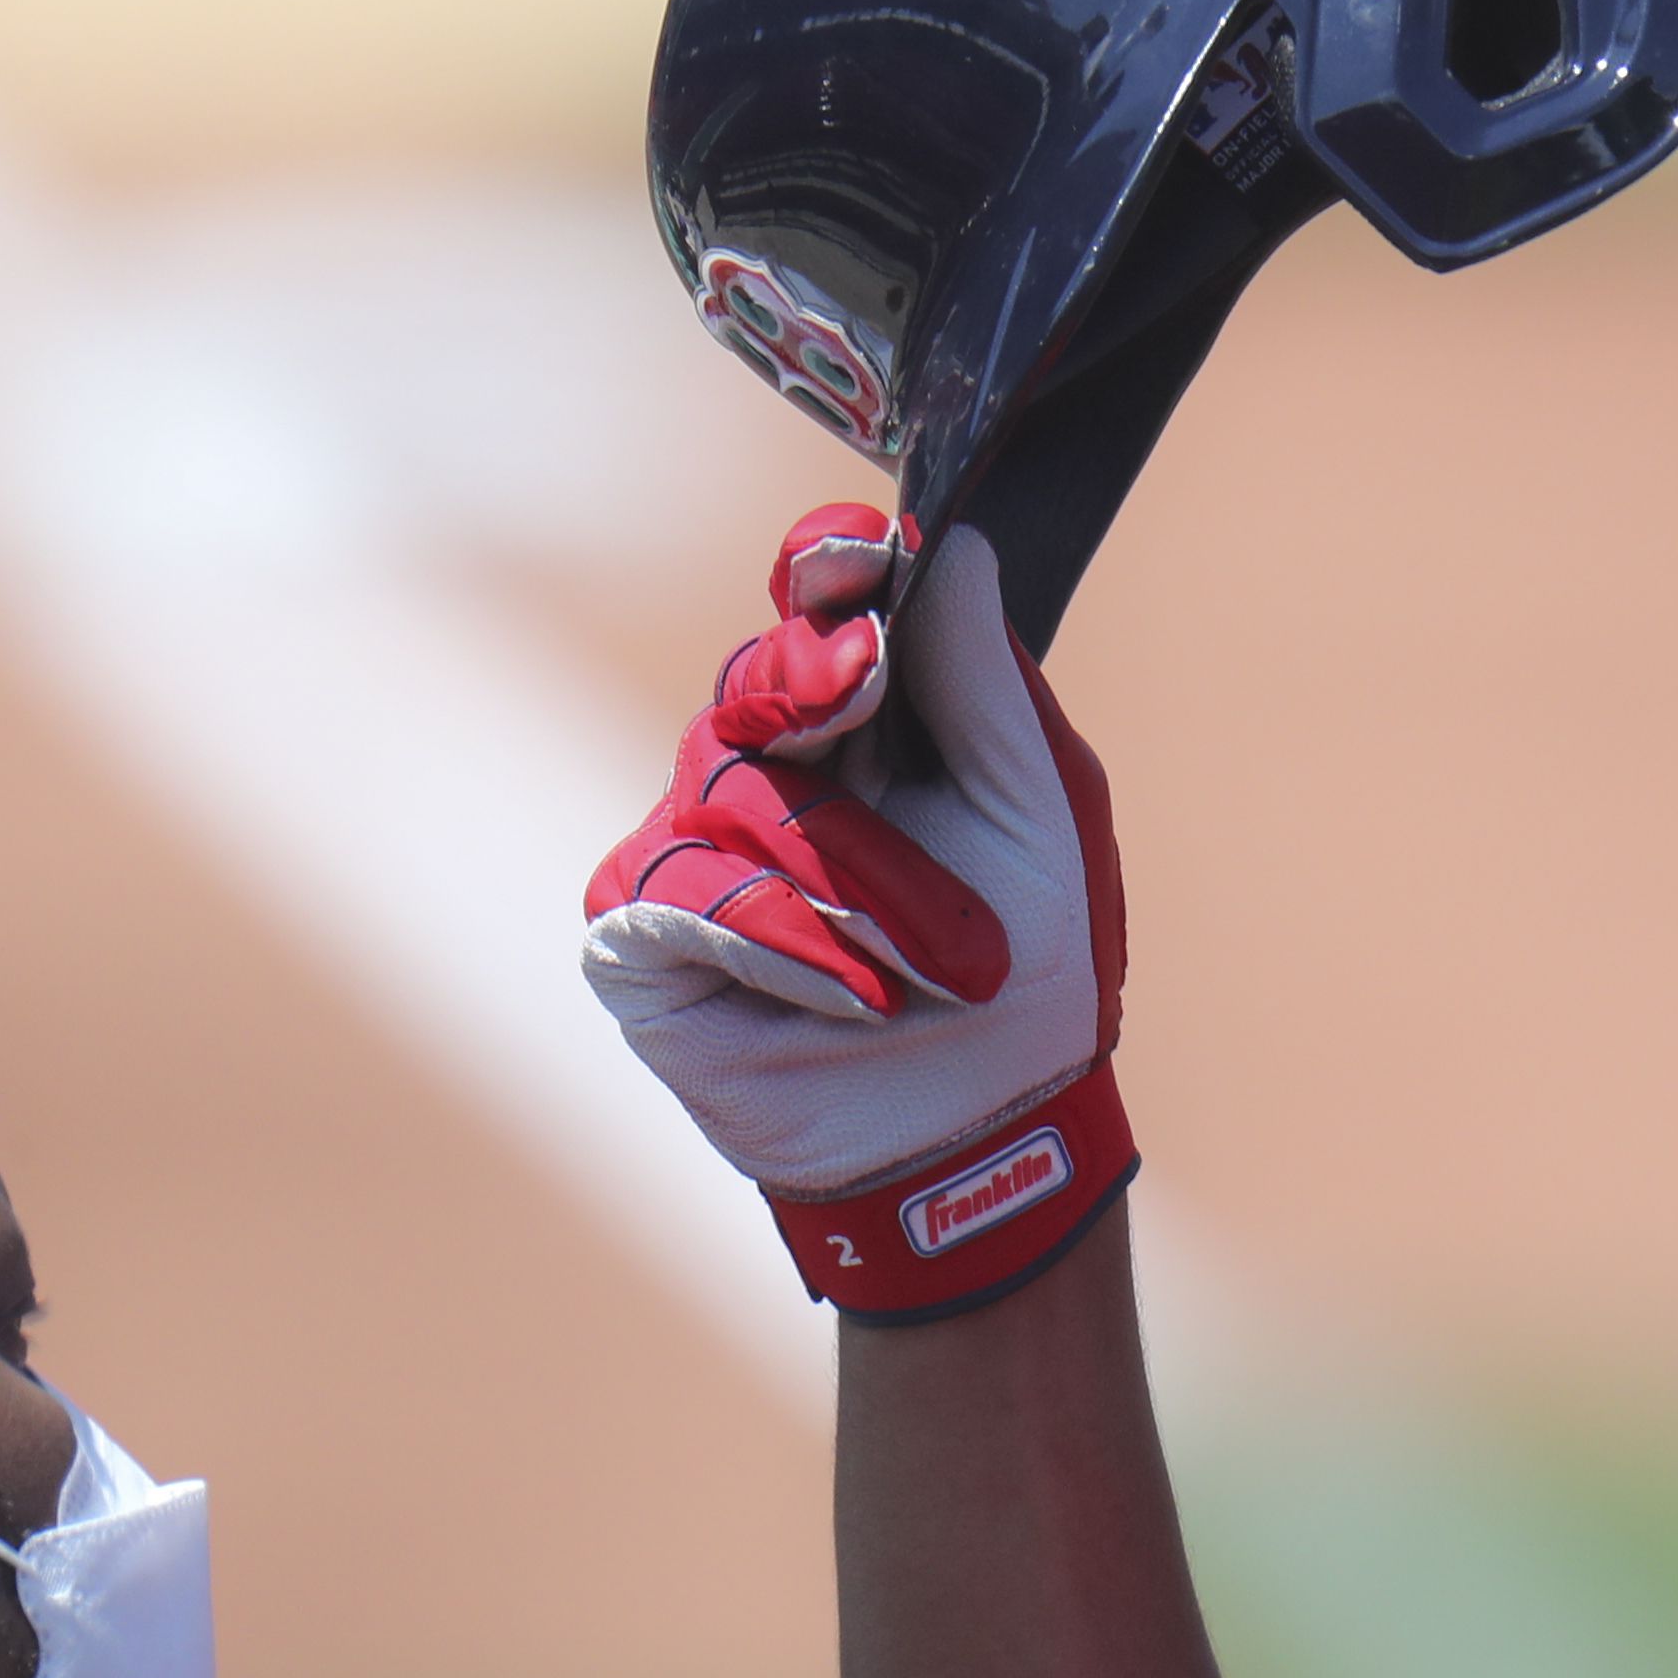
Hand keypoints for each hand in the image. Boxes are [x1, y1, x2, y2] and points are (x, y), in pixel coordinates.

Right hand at [583, 507, 1134, 1315]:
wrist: (987, 1133)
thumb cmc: (1027, 973)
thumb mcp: (1036, 816)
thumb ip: (985, 686)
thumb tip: (957, 544)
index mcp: (866, 726)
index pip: (820, 610)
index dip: (826, 570)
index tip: (858, 551)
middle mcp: (764, 770)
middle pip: (759, 679)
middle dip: (817, 680)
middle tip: (862, 680)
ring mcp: (691, 851)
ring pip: (733, 794)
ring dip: (853, 877)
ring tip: (941, 964)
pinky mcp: (641, 941)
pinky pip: (685, 899)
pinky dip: (782, 941)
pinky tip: (853, 992)